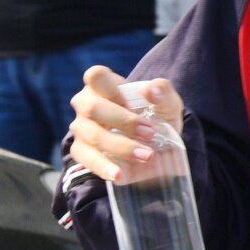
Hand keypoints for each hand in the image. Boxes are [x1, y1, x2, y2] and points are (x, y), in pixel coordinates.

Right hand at [67, 65, 177, 183]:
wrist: (155, 146)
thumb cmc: (157, 116)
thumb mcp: (168, 104)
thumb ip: (163, 92)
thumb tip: (150, 89)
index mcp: (103, 85)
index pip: (95, 76)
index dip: (112, 88)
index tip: (133, 102)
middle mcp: (86, 104)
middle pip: (92, 107)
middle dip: (123, 121)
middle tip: (150, 133)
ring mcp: (81, 128)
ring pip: (91, 135)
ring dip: (121, 146)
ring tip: (147, 155)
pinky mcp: (81, 151)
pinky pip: (86, 158)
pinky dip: (103, 167)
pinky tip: (120, 174)